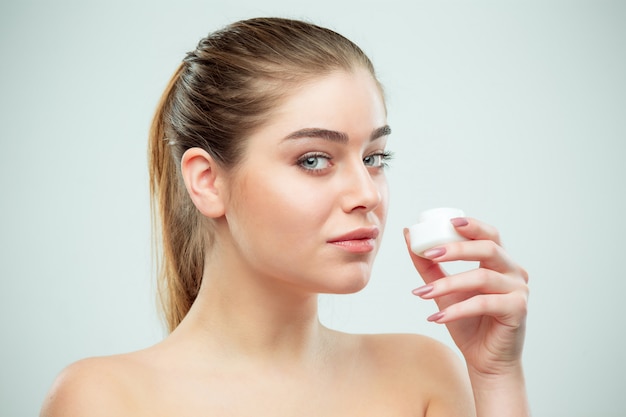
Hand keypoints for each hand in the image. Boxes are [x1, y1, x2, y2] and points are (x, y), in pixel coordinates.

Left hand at [404, 217, 528, 376]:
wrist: (485, 359)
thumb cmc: (468, 322)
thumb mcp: (444, 289)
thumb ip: (429, 264)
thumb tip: (409, 235)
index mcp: (499, 261)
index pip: (490, 234)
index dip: (472, 225)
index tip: (448, 222)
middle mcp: (514, 271)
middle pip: (488, 249)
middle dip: (456, 249)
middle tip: (429, 254)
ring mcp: (519, 290)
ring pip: (481, 277)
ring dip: (448, 284)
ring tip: (423, 293)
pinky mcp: (518, 309)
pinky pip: (484, 303)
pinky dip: (457, 309)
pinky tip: (437, 317)